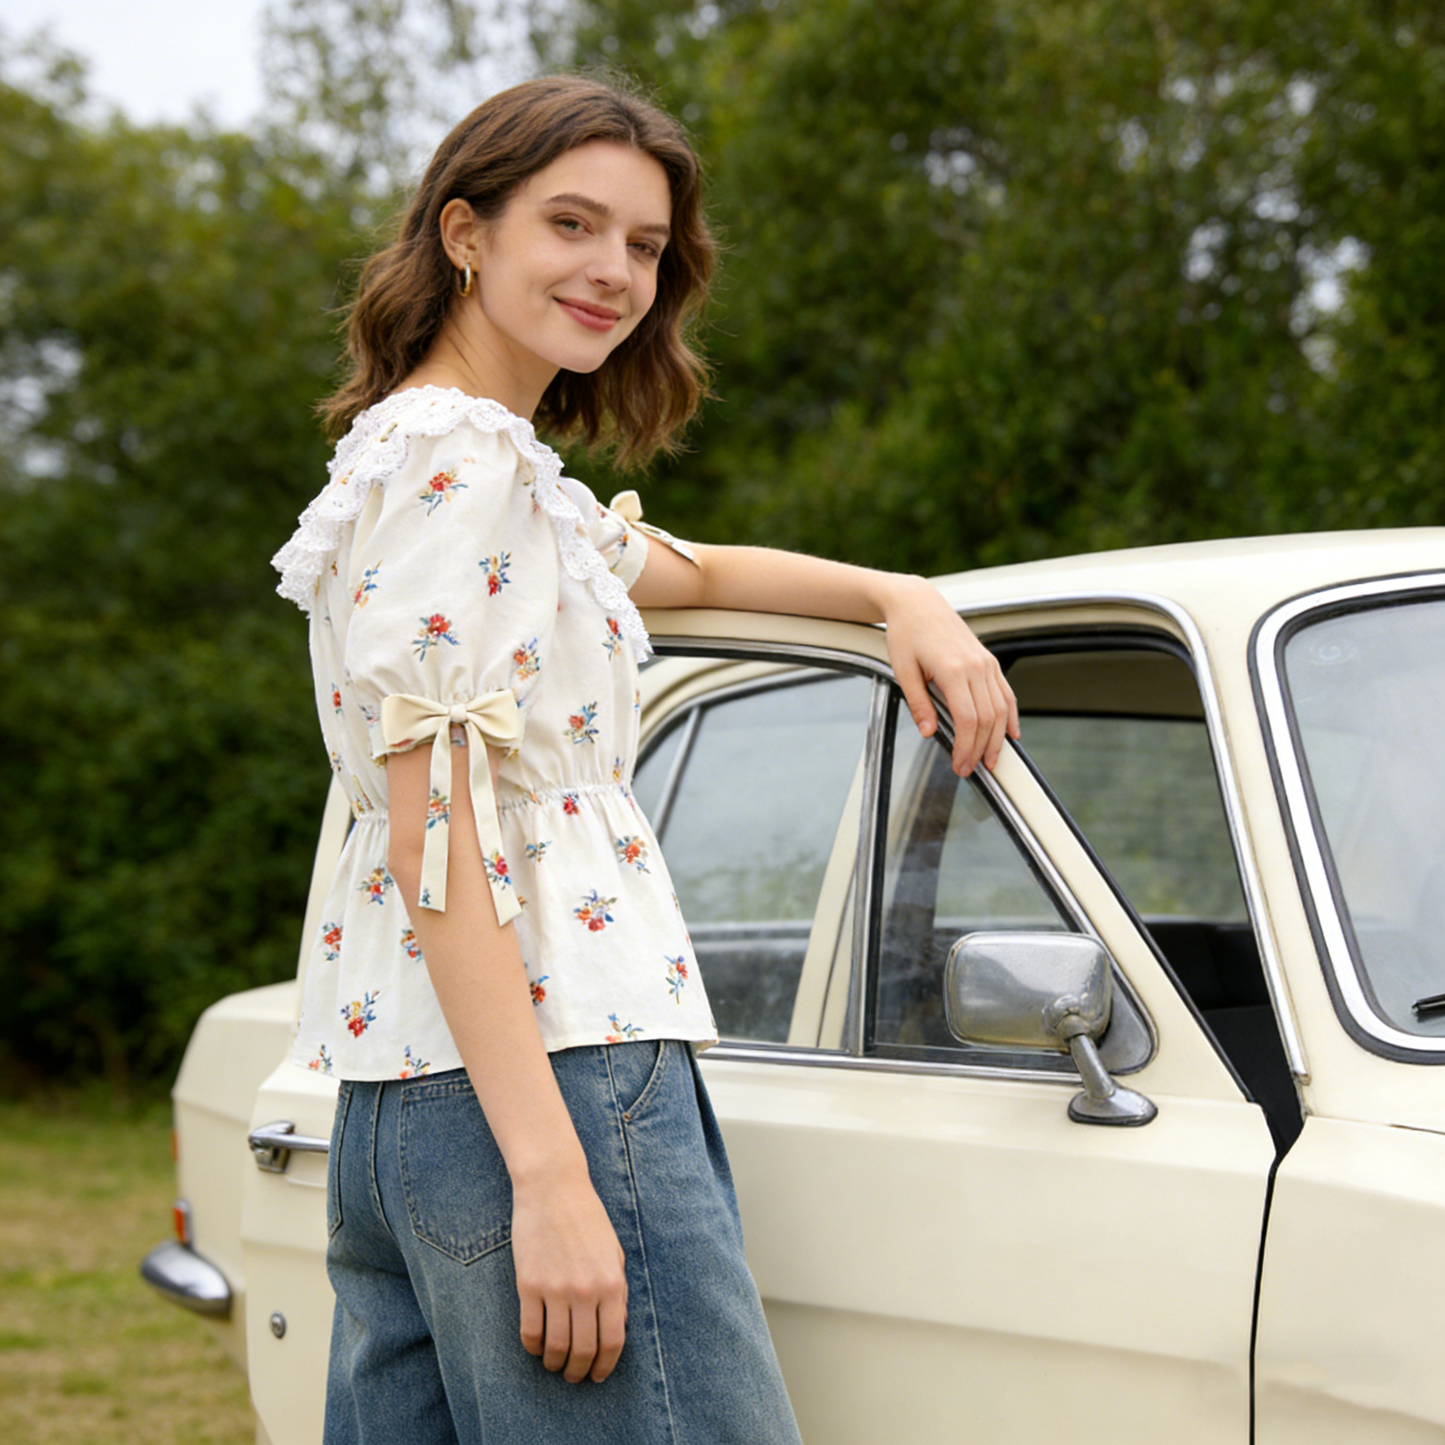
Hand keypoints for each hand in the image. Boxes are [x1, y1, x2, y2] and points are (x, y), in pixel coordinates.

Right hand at [512, 1167, 627, 1383]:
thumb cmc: (587, 1218)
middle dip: (579, 1371)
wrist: (553, 1187)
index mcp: (612, 1283)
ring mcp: (556, 1289)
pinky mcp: (529, 1285)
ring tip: (555, 1365)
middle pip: (584, 1350)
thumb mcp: (614, 1252)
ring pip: (556, 1346)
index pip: (612, 1341)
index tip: (598, 1376)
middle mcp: (586, 1290)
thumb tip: (617, 1328)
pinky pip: (530, 1331)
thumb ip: (617, 1290)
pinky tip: (535, 1347)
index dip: (605, 1365)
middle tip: (574, 1376)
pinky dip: (532, 1347)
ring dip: (555, 1363)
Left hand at [883, 576, 1019, 775]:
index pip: (968, 719)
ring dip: (998, 738)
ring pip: (1001, 708)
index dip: (966, 747)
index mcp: (952, 669)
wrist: (917, 603)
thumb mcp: (903, 670)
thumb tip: (930, 733)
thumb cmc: (905, 633)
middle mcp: (975, 666)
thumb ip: (918, 703)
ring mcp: (985, 662)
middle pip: (988, 718)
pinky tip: (1010, 733)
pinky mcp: (988, 660)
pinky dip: (1011, 714)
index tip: (960, 765)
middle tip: (971, 769)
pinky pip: (1005, 691)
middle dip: (981, 749)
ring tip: (991, 760)